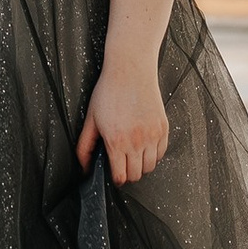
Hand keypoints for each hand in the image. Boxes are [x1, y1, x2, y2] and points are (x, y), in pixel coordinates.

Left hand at [78, 59, 167, 185]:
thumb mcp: (91, 119)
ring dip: (141, 165)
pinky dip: (153, 154)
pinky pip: (161, 153)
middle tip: (122, 164)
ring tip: (133, 154)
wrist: (130, 70)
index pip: (121, 176)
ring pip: (150, 167)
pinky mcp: (163, 128)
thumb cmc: (109, 91)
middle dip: (128, 173)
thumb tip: (84, 167)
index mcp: (117, 141)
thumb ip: (85, 146)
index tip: (114, 174)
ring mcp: (153, 135)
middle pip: (136, 175)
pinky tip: (144, 145)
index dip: (116, 178)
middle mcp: (137, 141)